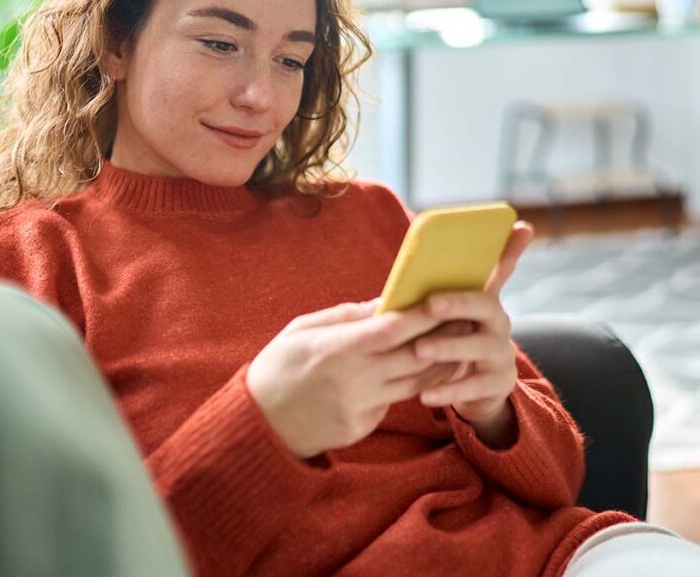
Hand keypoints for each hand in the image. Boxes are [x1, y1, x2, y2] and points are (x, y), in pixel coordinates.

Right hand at [246, 299, 460, 458]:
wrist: (260, 423)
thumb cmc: (278, 366)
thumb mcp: (301, 330)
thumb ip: (345, 316)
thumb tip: (383, 302)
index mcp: (335, 349)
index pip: (391, 329)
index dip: (421, 314)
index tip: (443, 299)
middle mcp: (353, 379)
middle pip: (413, 356)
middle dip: (443, 337)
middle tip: (465, 319)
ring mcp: (360, 407)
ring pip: (414, 383)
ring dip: (439, 364)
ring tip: (458, 345)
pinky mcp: (362, 427)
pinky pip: (393, 402)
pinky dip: (409, 386)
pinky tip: (422, 373)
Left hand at [413, 221, 534, 425]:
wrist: (474, 390)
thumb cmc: (452, 341)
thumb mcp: (445, 317)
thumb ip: (433, 292)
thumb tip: (410, 267)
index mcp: (484, 300)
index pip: (500, 269)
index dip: (512, 250)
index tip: (521, 226)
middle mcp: (499, 323)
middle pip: (486, 305)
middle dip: (458, 303)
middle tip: (430, 304)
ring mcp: (501, 354)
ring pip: (480, 347)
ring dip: (448, 346)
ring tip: (419, 349)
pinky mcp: (498, 384)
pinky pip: (474, 386)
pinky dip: (448, 390)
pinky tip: (426, 394)